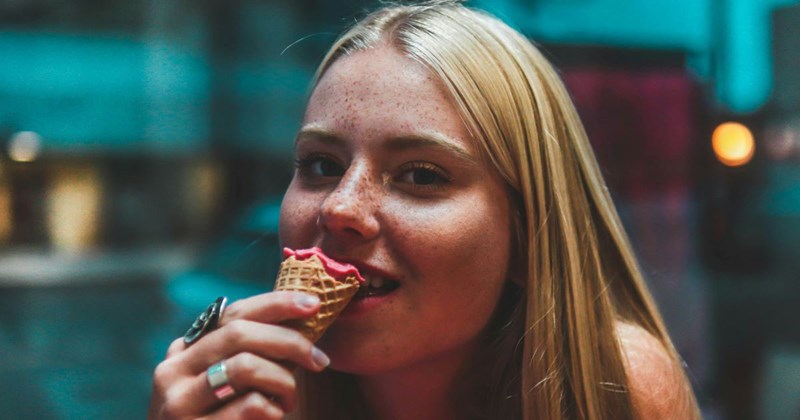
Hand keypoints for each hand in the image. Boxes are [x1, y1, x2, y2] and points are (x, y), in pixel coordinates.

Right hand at [147, 291, 328, 418]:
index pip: (232, 314)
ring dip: (283, 381)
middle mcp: (173, 372)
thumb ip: (249, 354)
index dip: (275, 304)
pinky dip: (273, 409)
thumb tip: (300, 319)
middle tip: (319, 360)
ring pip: (245, 366)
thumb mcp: (227, 386)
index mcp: (184, 352)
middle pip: (239, 333)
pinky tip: (274, 417)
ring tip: (289, 401)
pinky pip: (250, 405)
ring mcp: (178, 403)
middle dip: (289, 341)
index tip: (313, 304)